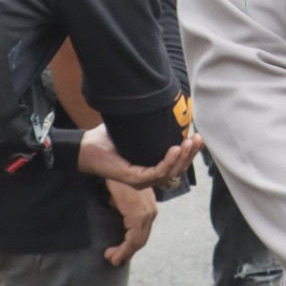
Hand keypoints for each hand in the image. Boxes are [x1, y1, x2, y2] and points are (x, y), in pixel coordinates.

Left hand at [80, 125, 202, 187]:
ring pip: (170, 172)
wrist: (87, 147)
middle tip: (199, 139)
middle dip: (191, 154)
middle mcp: (149, 177)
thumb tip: (167, 104)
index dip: (190, 153)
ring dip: (182, 157)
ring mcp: (142, 181)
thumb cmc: (109, 139)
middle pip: (178, 170)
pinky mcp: (134, 180)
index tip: (199, 137)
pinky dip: (167, 161)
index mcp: (152, 168)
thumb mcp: (137, 131)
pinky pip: (157, 172)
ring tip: (189, 142)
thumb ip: (151, 125)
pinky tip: (174, 148)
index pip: (177, 164)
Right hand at [103, 180, 157, 266]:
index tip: (118, 252)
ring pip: (137, 241)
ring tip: (112, 258)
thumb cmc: (117, 178)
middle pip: (141, 239)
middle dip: (127, 252)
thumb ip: (124, 206)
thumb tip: (116, 209)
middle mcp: (151, 213)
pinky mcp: (138, 216)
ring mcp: (146, 215)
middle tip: (113, 259)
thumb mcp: (122, 195)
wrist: (117, 165)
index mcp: (148, 208)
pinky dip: (124, 249)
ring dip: (124, 253)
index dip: (131, 245)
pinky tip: (113, 254)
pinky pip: (133, 239)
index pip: (142, 232)